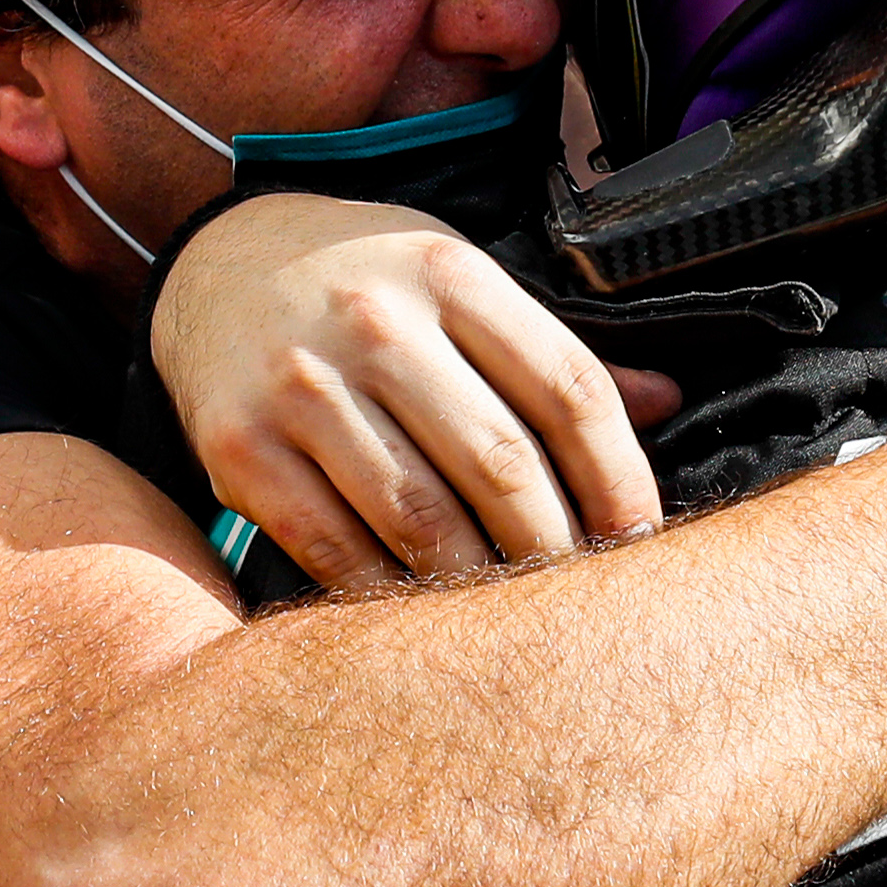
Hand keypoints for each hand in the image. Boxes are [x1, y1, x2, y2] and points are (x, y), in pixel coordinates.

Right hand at [155, 192, 686, 585]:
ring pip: (421, 519)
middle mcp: (377, 323)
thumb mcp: (459, 281)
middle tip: (584, 601)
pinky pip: (335, 549)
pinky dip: (391, 596)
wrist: (216, 267)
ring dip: (482, 584)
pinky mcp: (240, 448)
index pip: (567, 388)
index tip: (640, 540)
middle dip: (556, 547)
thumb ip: (549, 348)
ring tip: (518, 619)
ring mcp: (302, 387)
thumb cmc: (366, 285)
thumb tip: (670, 400)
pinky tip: (427, 616)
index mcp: (451, 274)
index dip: (619, 478)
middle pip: (502, 463)